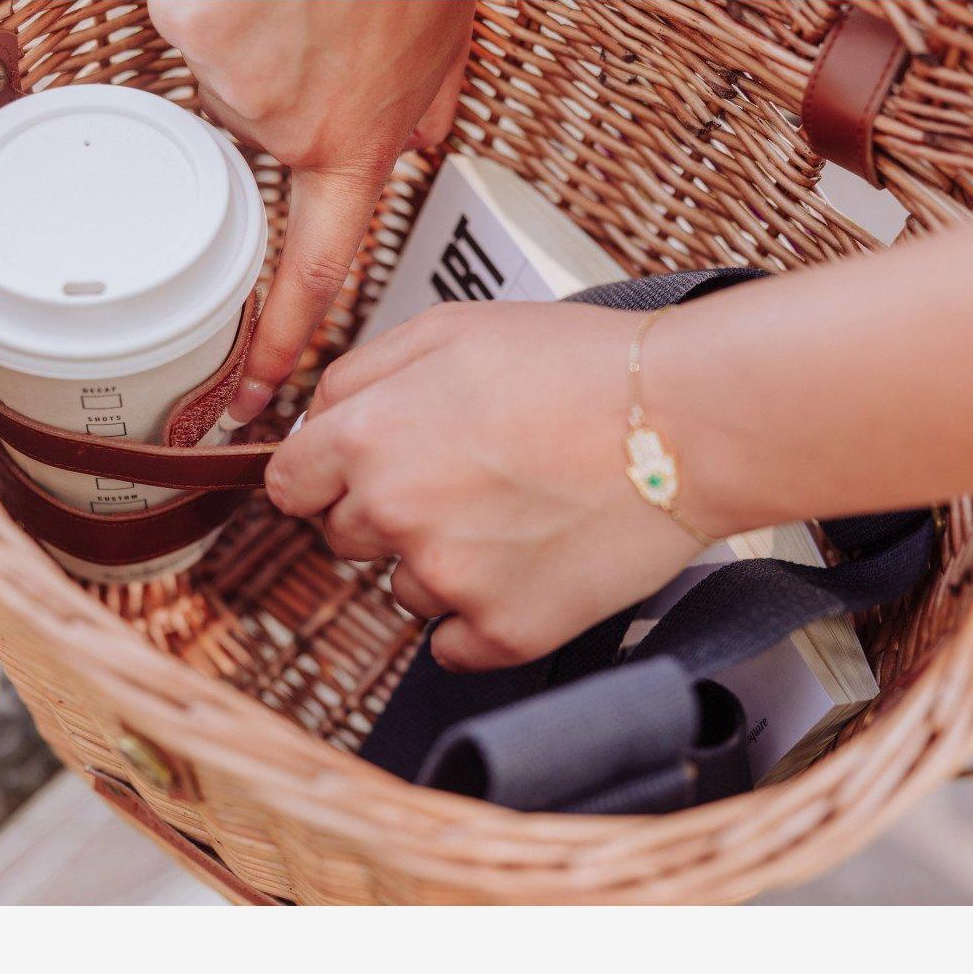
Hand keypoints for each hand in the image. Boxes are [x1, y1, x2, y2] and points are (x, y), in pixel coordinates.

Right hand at [148, 0, 475, 420]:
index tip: (255, 397)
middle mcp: (294, 130)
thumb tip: (425, 139)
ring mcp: (241, 81)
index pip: (317, 268)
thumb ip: (427, 101)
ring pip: (216, 64)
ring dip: (242, 22)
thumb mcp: (447, 37)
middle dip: (272, 72)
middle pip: (249, 125)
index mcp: (357, 142)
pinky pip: (183, 11)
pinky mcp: (197, 27)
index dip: (281, 340)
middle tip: (307, 13)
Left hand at [263, 303, 714, 670]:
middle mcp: (393, 513)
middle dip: (386, 509)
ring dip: (439, 560)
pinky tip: (528, 563)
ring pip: (403, 588)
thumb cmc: (578, 367)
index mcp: (368, 437)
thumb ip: (358, 373)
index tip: (354, 472)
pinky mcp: (503, 631)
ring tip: (514, 511)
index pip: (288, 483)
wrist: (684, 422)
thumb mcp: (450, 328)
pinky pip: (453, 645)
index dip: (322, 473)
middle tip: (465, 475)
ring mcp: (446, 580)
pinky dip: (482, 615)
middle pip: (344, 536)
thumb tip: (311, 420)